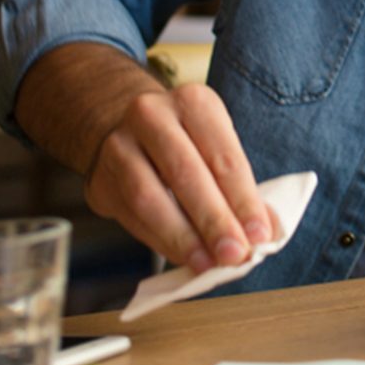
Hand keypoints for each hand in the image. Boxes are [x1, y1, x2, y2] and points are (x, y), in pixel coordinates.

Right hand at [84, 82, 275, 271]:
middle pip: (186, 174)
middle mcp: (153, 115)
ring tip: (207, 263)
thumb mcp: (216, 147)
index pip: (224, 156)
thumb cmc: (186, 142)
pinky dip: (158, 240)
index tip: (260, 235)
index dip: (244, 199)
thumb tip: (265, 232)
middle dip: (213, 220)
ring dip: (182, 237)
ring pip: (149, 197)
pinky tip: (181, 256)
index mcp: (194, 102)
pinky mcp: (99, 177)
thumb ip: (238, 187)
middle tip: (234, 254)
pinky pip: (130, 215)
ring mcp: (120, 144)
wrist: (123, 127)